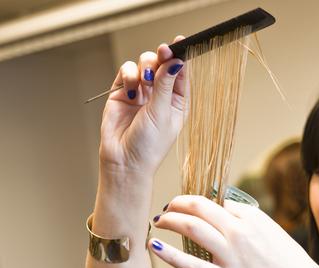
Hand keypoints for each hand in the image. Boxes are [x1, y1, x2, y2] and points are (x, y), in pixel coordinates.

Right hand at [99, 36, 186, 176]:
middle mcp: (160, 94)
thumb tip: (176, 61)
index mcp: (178, 101)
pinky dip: (129, 75)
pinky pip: (126, 72)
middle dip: (161, 57)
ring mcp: (141, 92)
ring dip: (145, 67)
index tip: (180, 42)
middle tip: (162, 52)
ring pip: (144, 64)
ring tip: (144, 82)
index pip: (181, 72)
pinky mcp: (122, 92)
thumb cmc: (149, 145)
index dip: (181, 56)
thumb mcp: (162, 112)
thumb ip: (165, 84)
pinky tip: (131, 90)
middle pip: (162, 64)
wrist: (124, 161)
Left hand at [149, 195, 318, 267]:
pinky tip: (154, 246)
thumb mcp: (273, 231)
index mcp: (253, 218)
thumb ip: (249, 220)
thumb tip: (224, 206)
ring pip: (192, 228)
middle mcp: (240, 232)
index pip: (217, 201)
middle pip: (200, 207)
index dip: (198, 202)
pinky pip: (190, 265)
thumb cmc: (290, 263)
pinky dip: (169, 254)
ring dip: (170, 220)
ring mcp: (231, 256)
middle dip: (178, 203)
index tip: (187, 206)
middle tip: (167, 207)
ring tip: (160, 221)